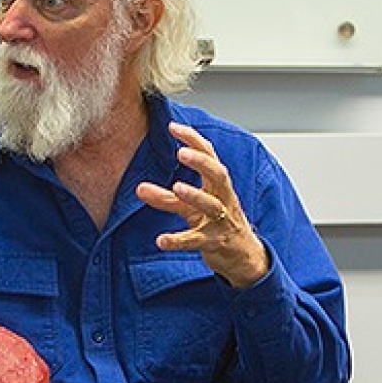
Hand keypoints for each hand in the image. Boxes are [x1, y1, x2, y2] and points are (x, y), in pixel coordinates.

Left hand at [135, 122, 270, 288]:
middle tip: (181, 153)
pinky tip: (161, 240)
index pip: (210, 155)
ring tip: (177, 188)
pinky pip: (196, 241)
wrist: (243, 255)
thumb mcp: (194, 207)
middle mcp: (223, 199)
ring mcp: (221, 221)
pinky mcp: (214, 243)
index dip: (193, 140)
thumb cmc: (218, 223)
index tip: (173, 127)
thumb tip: (138, 188)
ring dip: (195, 195)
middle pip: (219, 175)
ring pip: (212, 206)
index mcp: (218, 185)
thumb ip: (167, 197)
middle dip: (202, 163)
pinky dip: (179, 240)